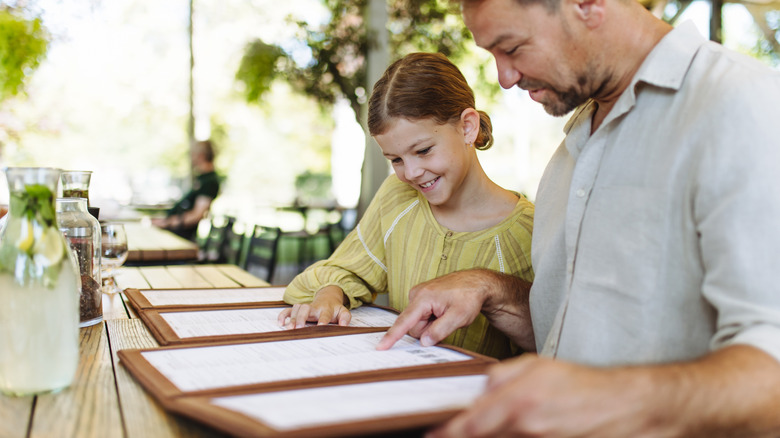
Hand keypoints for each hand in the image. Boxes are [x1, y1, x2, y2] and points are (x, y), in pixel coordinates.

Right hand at [277, 285, 350, 328]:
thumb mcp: (343, 312)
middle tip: (298, 328)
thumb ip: (345, 318)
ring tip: (289, 328)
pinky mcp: (298, 309)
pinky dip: (283, 315)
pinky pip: (288, 310)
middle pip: (306, 308)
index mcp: (326, 309)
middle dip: (301, 317)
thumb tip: (344, 325)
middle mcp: (314, 307)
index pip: (325, 314)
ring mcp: (305, 307)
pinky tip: (281, 323)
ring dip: (292, 318)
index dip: (322, 320)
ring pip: (296, 309)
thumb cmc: (334, 309)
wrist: (327, 298)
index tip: (320, 327)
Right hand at [376, 270, 493, 350]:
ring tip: (446, 314)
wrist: (476, 282)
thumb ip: (439, 331)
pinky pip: (422, 316)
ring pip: (418, 322)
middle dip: (428, 329)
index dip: (392, 336)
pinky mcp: (422, 297)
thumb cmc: (469, 296)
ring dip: (432, 324)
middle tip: (447, 320)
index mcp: (423, 298)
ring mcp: (419, 295)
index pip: (405, 321)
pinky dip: (432, 318)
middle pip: (414, 326)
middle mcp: (417, 294)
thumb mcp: (459, 317)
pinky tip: (443, 311)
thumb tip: (423, 342)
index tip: (381, 347)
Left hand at [427, 355, 655, 437]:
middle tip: (442, 433)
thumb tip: (479, 388)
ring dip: (486, 435)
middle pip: (481, 437)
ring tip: (476, 428)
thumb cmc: (580, 383)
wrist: (622, 405)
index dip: (449, 431)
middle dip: (461, 435)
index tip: (432, 433)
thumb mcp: (537, 365)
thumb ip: (503, 376)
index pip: (472, 422)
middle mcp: (524, 425)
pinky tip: (505, 431)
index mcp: (518, 400)